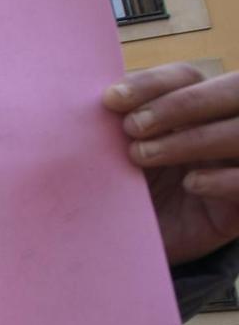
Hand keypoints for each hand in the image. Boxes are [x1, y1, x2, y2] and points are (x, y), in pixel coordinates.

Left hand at [109, 65, 238, 264]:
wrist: (128, 246)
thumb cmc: (121, 192)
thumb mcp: (114, 156)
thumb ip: (114, 125)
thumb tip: (98, 96)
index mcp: (194, 109)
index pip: (187, 78)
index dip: (153, 84)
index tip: (111, 100)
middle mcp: (224, 128)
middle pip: (230, 92)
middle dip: (179, 104)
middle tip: (131, 128)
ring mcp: (237, 163)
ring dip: (193, 140)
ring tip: (142, 157)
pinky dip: (223, 179)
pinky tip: (191, 184)